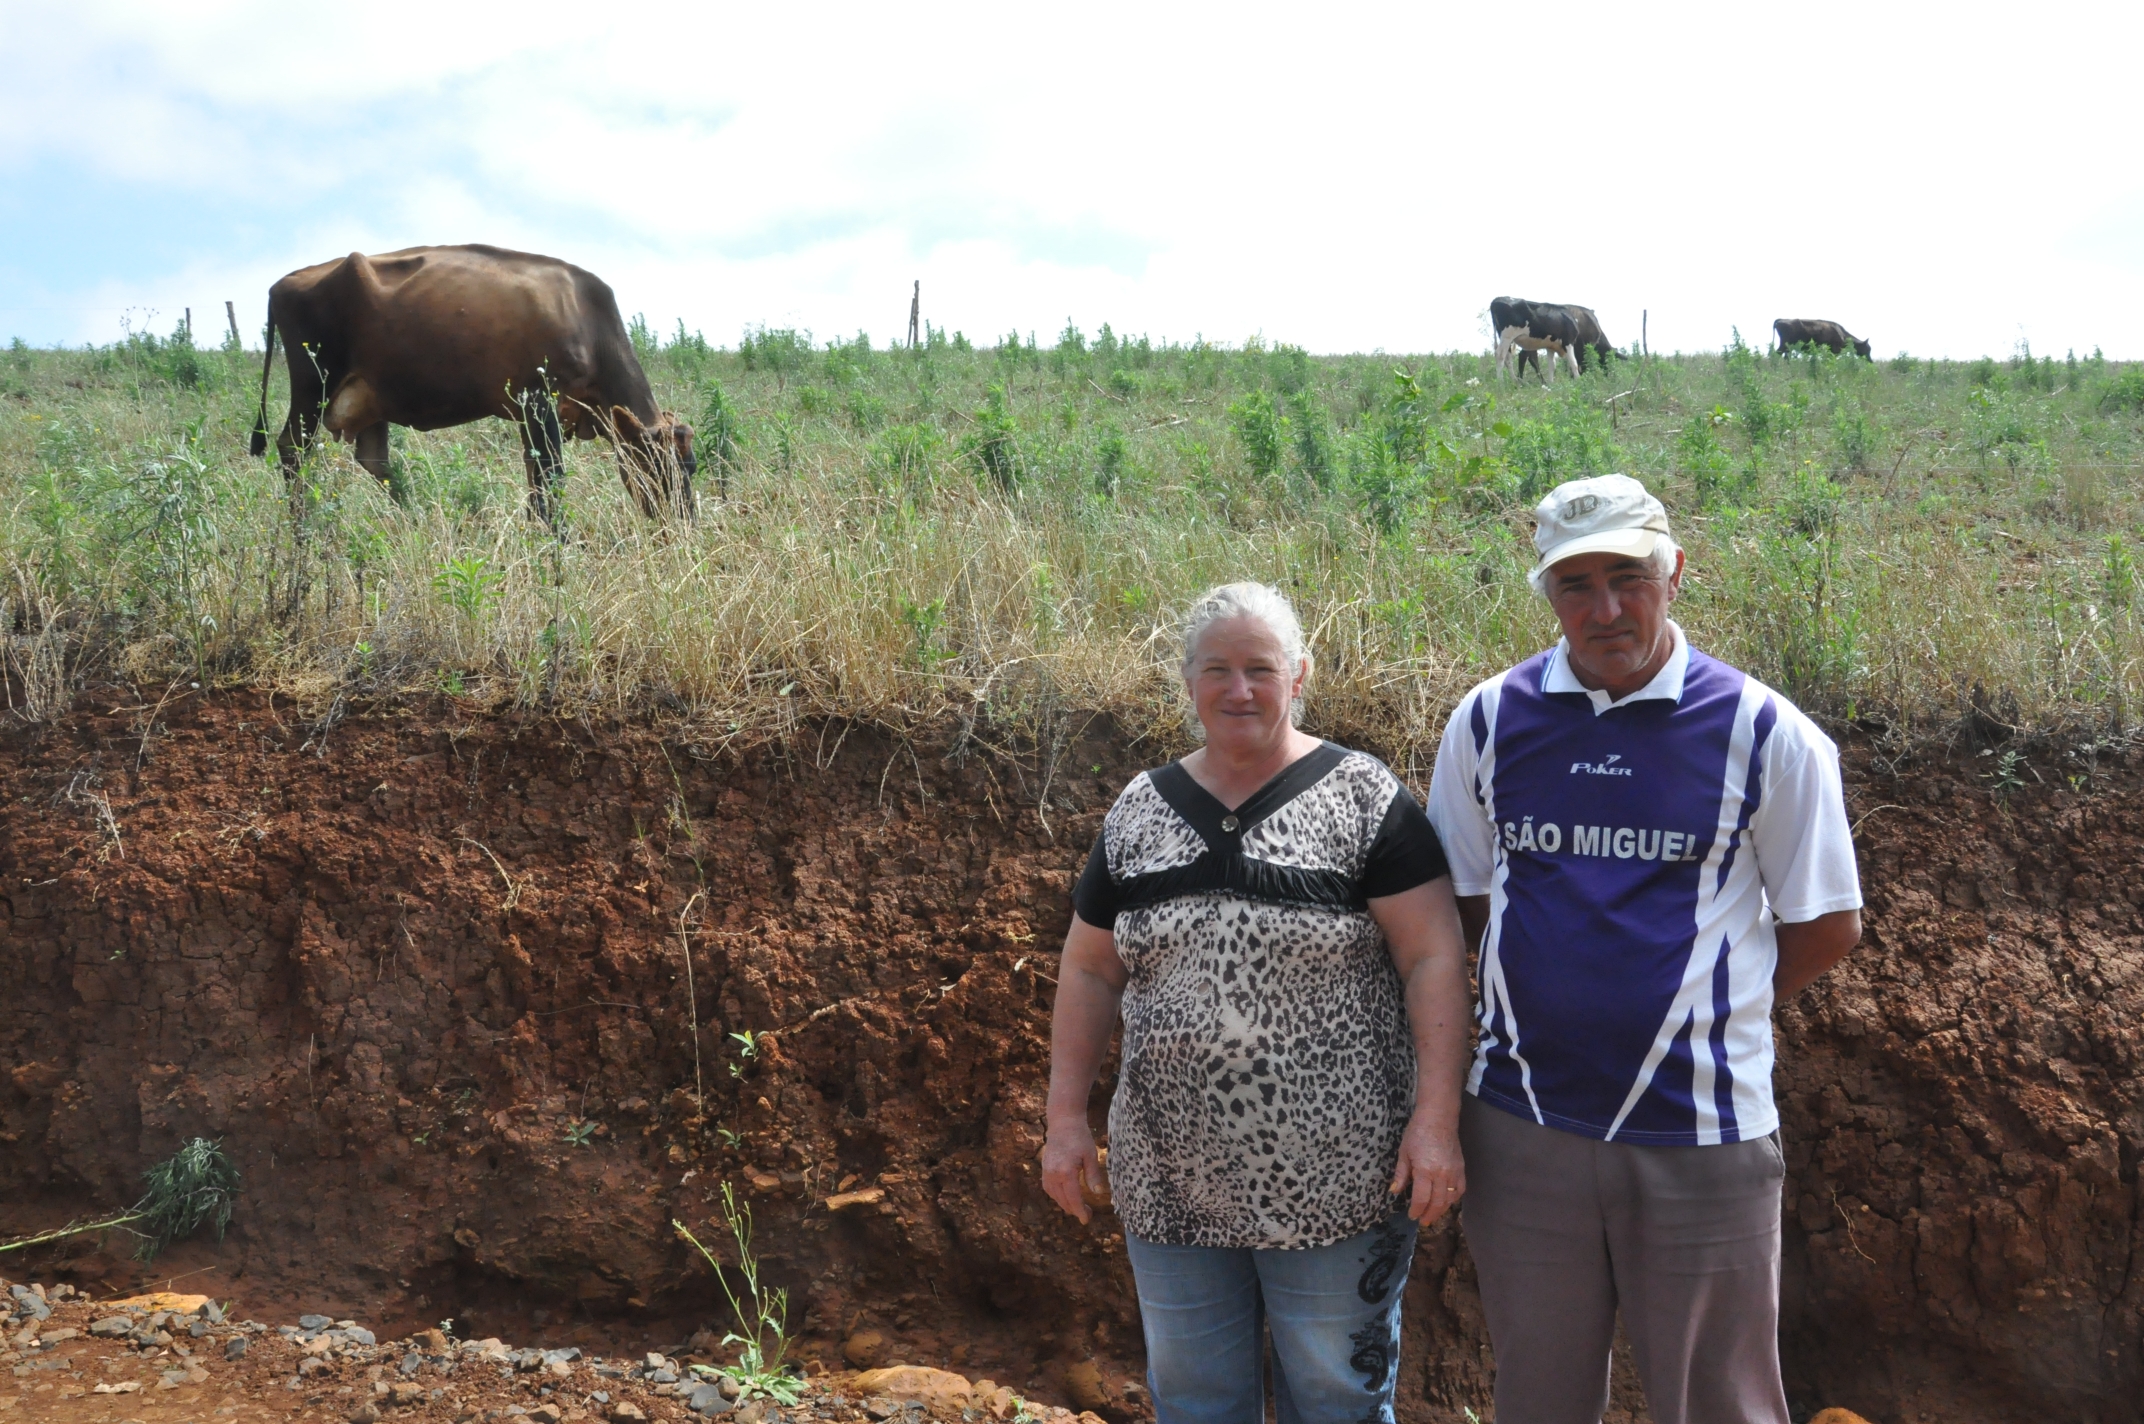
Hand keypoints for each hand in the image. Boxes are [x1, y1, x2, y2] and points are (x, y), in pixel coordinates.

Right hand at [1040, 1118, 1103, 1223]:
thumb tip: (1098, 1193)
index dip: (1080, 1211)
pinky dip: (1058, 1196)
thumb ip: (1093, 1175)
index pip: (1073, 1199)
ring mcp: (1046, 1172)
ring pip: (1055, 1196)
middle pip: (1063, 1200)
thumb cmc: (1080, 1137)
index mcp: (1066, 1172)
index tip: (1087, 1220)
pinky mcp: (1044, 1169)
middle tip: (1087, 1214)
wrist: (1063, 1123)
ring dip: (1065, 1204)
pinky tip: (1066, 1196)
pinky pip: (1049, 1189)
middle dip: (1075, 1210)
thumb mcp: (1091, 1156)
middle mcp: (1053, 1174)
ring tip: (1078, 1207)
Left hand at [1389, 1107, 1464, 1225]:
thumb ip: (1401, 1175)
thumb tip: (1394, 1191)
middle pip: (1437, 1203)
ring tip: (1433, 1215)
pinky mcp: (1461, 1169)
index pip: (1422, 1199)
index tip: (1412, 1215)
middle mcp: (1442, 1175)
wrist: (1438, 1118)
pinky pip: (1460, 1190)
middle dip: (1429, 1215)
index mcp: (1425, 1171)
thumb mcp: (1404, 1153)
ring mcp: (1454, 1172)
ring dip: (1441, 1210)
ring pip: (1450, 1199)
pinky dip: (1453, 1199)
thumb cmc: (1417, 1133)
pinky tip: (1446, 1202)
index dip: (1417, 1210)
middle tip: (1423, 1222)